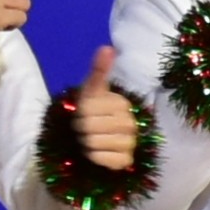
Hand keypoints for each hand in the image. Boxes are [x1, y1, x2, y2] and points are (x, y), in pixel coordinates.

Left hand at [62, 43, 138, 167]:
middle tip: (84, 129)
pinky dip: (96, 158)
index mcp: (122, 104)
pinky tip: (97, 154)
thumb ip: (99, 71)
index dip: (79, 112)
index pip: (88, 109)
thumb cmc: (92, 113)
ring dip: (87, 144)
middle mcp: (131, 123)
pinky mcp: (127, 161)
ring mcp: (131, 143)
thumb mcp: (92, 91)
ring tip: (89, 141)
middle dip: (81, 129)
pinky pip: (105, 160)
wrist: (95, 139)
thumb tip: (107, 47)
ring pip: (97, 144)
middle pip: (90, 128)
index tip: (82, 113)